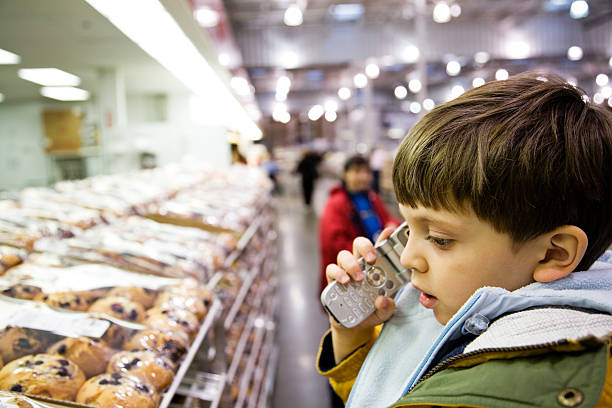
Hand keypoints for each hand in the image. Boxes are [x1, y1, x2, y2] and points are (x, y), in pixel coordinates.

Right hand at [324, 227, 396, 362]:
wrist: (354, 326)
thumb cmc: (371, 311)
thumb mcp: (384, 312)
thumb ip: (387, 307)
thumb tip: (382, 300)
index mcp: (375, 267)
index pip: (379, 247)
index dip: (384, 237)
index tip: (390, 231)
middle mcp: (359, 264)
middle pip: (359, 244)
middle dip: (365, 247)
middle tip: (372, 260)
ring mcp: (345, 270)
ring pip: (344, 255)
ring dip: (352, 264)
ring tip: (359, 278)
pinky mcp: (332, 280)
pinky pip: (331, 269)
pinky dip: (338, 274)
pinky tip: (345, 282)